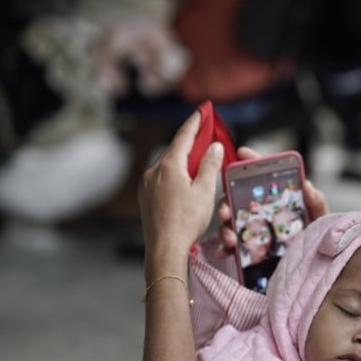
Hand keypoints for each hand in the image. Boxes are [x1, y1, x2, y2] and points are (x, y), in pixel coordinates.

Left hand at [138, 111, 223, 269]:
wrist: (164, 249)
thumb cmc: (186, 222)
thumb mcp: (204, 191)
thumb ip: (209, 165)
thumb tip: (214, 147)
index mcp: (169, 166)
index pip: (184, 136)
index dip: (196, 122)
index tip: (203, 110)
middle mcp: (154, 171)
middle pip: (175, 149)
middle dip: (191, 140)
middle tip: (206, 133)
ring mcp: (147, 184)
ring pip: (168, 164)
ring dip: (183, 158)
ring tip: (199, 159)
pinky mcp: (146, 197)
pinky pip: (162, 177)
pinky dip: (175, 172)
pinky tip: (185, 180)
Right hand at [216, 146, 329, 254]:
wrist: (317, 265)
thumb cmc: (317, 236)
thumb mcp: (320, 218)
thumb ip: (316, 202)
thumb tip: (308, 185)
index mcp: (278, 198)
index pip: (262, 175)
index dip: (252, 161)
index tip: (242, 153)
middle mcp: (261, 210)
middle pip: (236, 198)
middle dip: (227, 202)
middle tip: (227, 211)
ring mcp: (252, 229)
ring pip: (230, 222)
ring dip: (225, 228)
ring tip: (231, 238)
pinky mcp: (247, 249)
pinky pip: (231, 246)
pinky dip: (225, 248)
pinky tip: (226, 251)